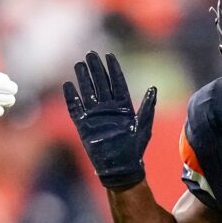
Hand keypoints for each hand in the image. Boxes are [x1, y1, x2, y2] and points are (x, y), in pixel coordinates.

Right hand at [61, 51, 156, 190]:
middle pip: (100, 83)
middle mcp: (108, 108)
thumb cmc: (135, 149)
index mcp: (123, 106)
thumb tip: (153, 88)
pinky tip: (68, 86)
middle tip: (90, 54)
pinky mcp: (84, 126)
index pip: (117, 82)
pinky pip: (76, 109)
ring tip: (79, 64)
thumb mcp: (143, 126)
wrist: (121, 169)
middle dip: (96, 69)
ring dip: (83, 79)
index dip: (113, 69)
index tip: (109, 55)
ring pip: (87, 92)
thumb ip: (148, 107)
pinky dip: (72, 98)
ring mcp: (95, 116)